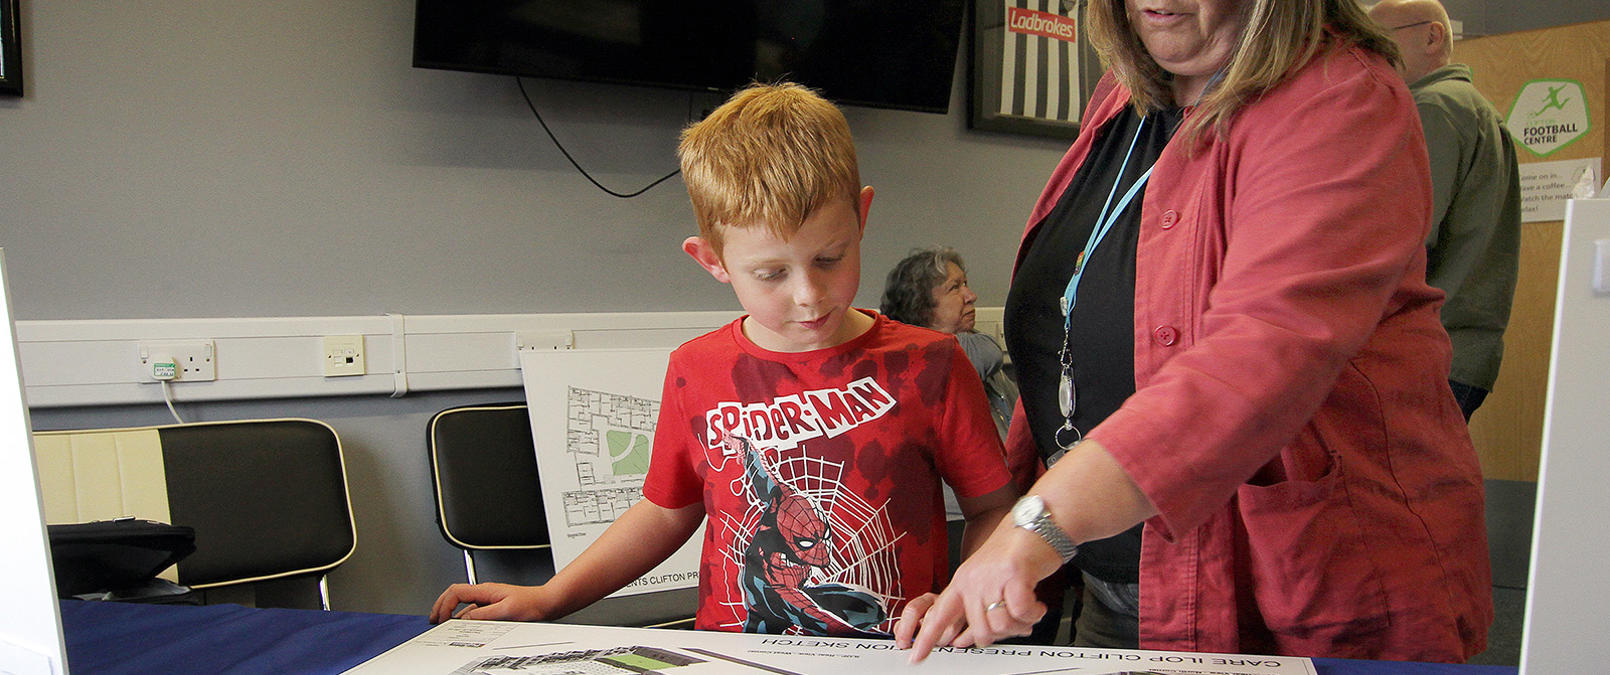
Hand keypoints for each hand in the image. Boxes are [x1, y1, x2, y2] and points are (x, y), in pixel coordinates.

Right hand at [429, 582, 553, 623]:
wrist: (545, 603)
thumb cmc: (531, 604)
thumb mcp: (505, 611)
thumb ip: (483, 614)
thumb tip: (464, 618)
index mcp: (485, 590)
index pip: (455, 592)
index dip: (444, 605)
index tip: (440, 618)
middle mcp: (484, 593)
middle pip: (454, 595)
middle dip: (441, 606)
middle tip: (433, 619)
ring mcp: (487, 599)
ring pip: (462, 604)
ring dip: (451, 612)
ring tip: (443, 623)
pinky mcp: (492, 606)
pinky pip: (471, 610)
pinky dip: (462, 617)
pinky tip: (462, 625)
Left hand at [904, 526, 1059, 661]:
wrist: (1036, 523)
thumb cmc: (1016, 552)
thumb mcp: (987, 579)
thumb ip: (976, 608)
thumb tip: (964, 640)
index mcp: (962, 582)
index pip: (938, 615)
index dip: (925, 639)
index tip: (915, 657)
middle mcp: (973, 580)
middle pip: (980, 632)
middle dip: (1003, 634)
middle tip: (1016, 622)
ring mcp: (991, 577)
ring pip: (999, 626)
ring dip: (1020, 625)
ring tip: (1028, 612)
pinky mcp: (1013, 575)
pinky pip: (1020, 612)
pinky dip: (1032, 614)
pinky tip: (1036, 606)